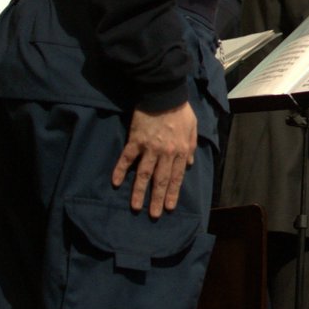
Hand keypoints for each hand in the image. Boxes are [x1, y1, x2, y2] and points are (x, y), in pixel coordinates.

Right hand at [112, 101, 197, 217]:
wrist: (164, 93)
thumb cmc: (180, 110)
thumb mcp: (193, 128)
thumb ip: (192, 147)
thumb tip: (190, 164)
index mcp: (181, 151)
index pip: (177, 177)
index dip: (173, 193)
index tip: (169, 207)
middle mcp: (166, 153)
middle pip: (161, 180)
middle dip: (157, 199)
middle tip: (154, 215)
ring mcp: (150, 148)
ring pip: (144, 174)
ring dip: (139, 192)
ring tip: (135, 207)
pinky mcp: (135, 140)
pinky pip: (126, 158)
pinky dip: (120, 170)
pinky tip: (115, 182)